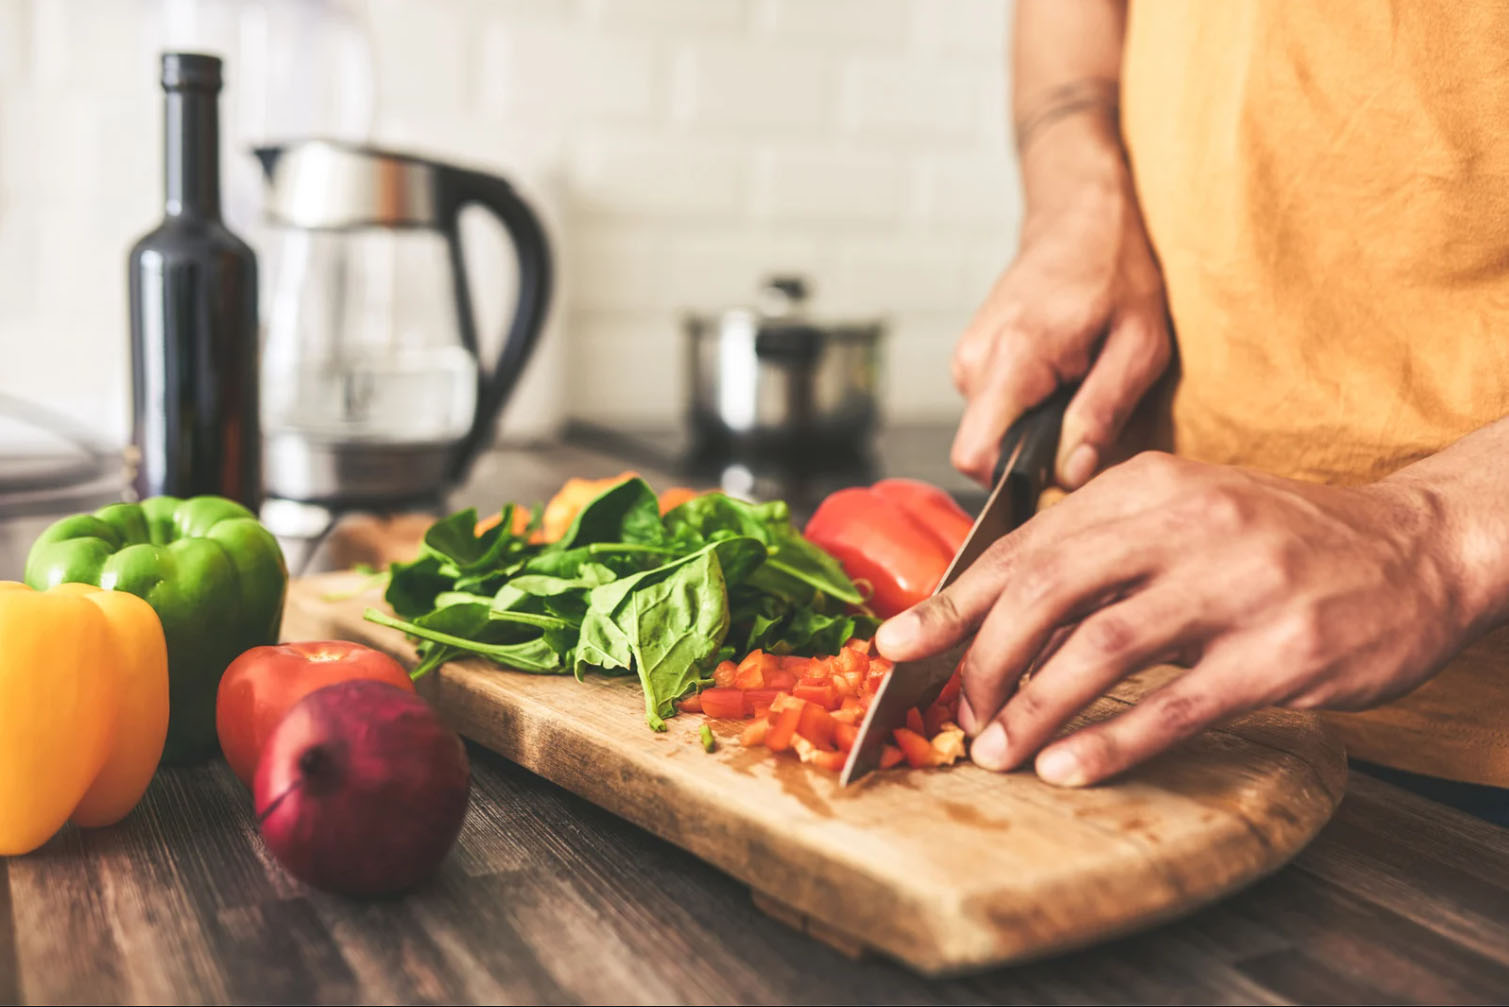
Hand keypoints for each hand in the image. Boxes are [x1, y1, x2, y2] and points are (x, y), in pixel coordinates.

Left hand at [875, 452, 1480, 785]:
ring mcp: (1234, 586)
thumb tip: (994, 603)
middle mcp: (1184, 524)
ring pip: (1101, 648)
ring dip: (1033, 708)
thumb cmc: (1279, 540)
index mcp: (1146, 485)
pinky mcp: (1279, 651)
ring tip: (996, 750)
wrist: (1414, 548)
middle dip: (982, 659)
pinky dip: (1112, 739)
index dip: (954, 601)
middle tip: (955, 712)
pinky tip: (1069, 767)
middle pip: (1047, 591)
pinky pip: (1176, 702)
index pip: (1026, 545)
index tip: (899, 645)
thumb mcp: (1184, 510)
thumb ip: (1099, 546)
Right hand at [951, 128, 1170, 488]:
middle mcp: (974, 359)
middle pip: (989, 449)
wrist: (1080, 216)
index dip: (1016, 480)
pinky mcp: (971, 358)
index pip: (976, 456)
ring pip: (994, 431)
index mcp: (1014, 356)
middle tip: (1087, 409)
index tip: (1060, 467)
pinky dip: (1029, 405)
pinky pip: (995, 409)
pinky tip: (1060, 372)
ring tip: (1078, 380)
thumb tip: (1070, 476)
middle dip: (1036, 450)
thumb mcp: (1139, 346)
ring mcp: (966, 357)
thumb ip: (1101, 413)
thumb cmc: (1117, 273)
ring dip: (1037, 424)